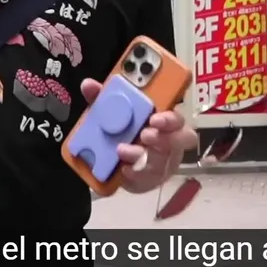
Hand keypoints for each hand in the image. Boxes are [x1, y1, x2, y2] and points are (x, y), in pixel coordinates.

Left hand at [80, 79, 198, 193]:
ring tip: (122, 150)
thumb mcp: (110, 111)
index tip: (155, 118)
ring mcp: (160, 164)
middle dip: (162, 138)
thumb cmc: (123, 129)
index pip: (177, 118)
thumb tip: (88, 85)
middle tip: (144, 134)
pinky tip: (122, 169)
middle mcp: (168, 143)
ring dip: (140, 155)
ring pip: (160, 162)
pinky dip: (133, 175)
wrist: (114, 160)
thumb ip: (102, 98)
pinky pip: (145, 181)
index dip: (170, 119)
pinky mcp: (148, 181)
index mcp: (163, 122)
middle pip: (178, 141)